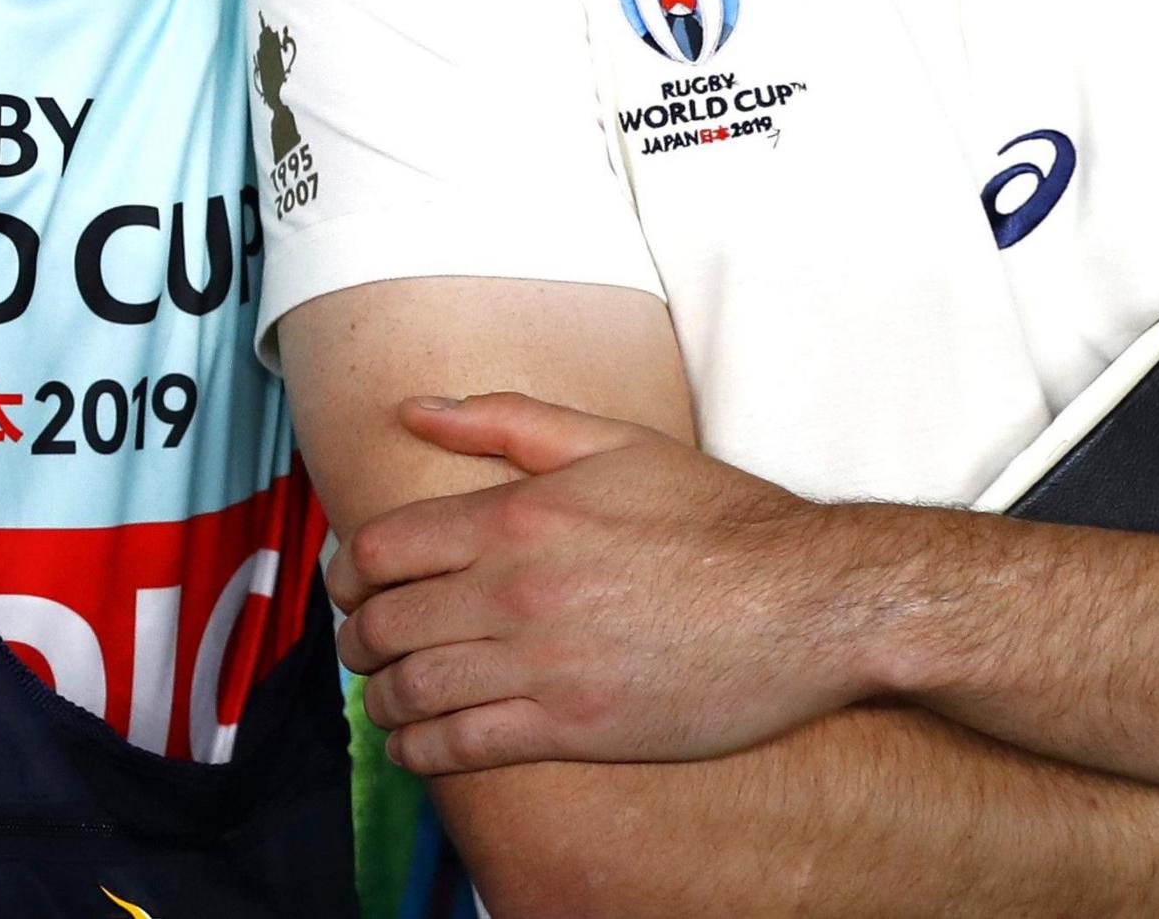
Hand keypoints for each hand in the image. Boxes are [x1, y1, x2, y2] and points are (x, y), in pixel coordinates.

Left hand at [330, 393, 862, 772]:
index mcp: (516, 516)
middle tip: (362, 646)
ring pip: (414, 688)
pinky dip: (422, 750)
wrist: (808, 601)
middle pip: (384, 622)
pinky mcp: (574, 726)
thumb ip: (505, 421)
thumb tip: (416, 408)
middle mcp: (514, 589)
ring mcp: (541, 662)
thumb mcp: (614, 442)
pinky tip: (417, 747)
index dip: (349, 575)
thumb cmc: (720, 518)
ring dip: (383, 698)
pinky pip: (464, 746)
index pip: (380, 549)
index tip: (353, 589)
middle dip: (357, 639)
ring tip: (386, 699)